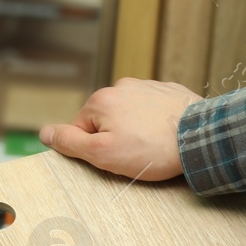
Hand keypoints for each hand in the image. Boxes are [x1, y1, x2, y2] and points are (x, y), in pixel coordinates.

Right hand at [39, 78, 201, 180]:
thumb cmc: (151, 149)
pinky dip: (155, 124)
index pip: (81, 130)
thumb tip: (45, 133)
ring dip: (136, 131)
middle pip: (105, 121)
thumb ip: (70, 142)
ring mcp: (148, 86)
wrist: (200, 137)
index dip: (93, 150)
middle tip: (134, 156)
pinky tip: (165, 137)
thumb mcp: (102, 153)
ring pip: (129, 115)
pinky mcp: (169, 92)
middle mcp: (122, 86)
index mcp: (101, 100)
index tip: (113, 159)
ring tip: (153, 147)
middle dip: (115, 139)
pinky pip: (152, 111)